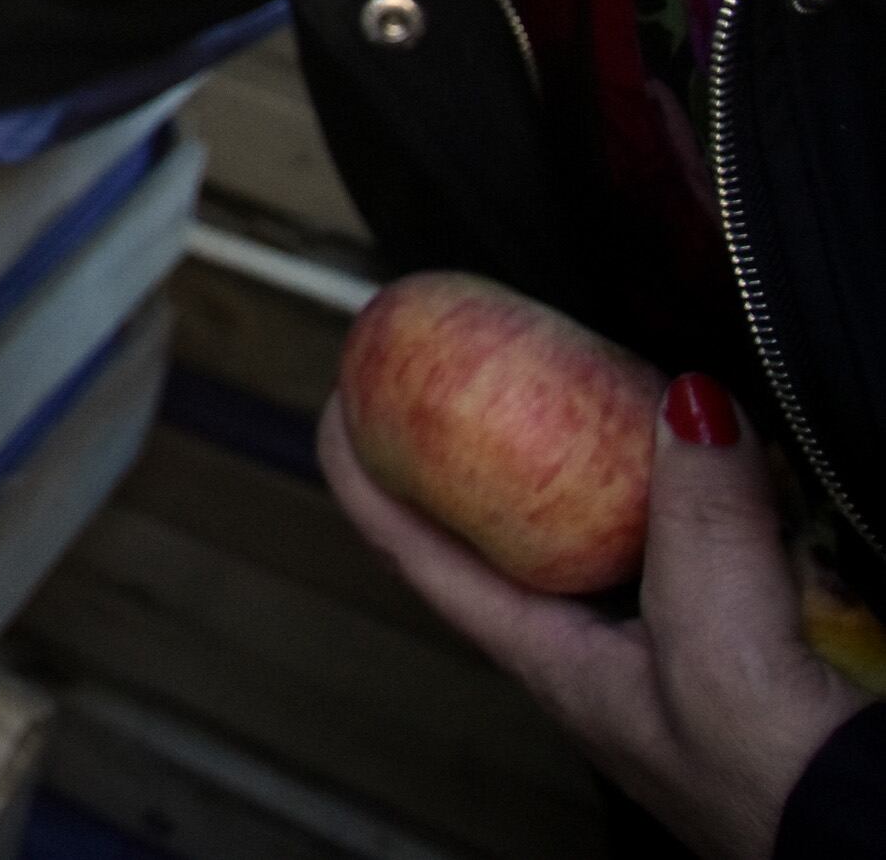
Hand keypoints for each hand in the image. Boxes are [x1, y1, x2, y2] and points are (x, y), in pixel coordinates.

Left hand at [320, 375, 862, 858]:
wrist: (873, 846)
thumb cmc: (776, 794)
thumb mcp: (722, 648)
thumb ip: (703, 526)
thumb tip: (685, 404)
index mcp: (546, 654)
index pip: (413, 546)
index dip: (363, 467)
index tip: (340, 386)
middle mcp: (591, 646)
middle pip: (502, 526)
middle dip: (478, 444)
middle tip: (467, 362)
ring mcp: (663, 645)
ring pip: (602, 529)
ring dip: (593, 461)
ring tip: (591, 387)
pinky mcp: (741, 643)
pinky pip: (695, 544)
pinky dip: (695, 489)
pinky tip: (727, 458)